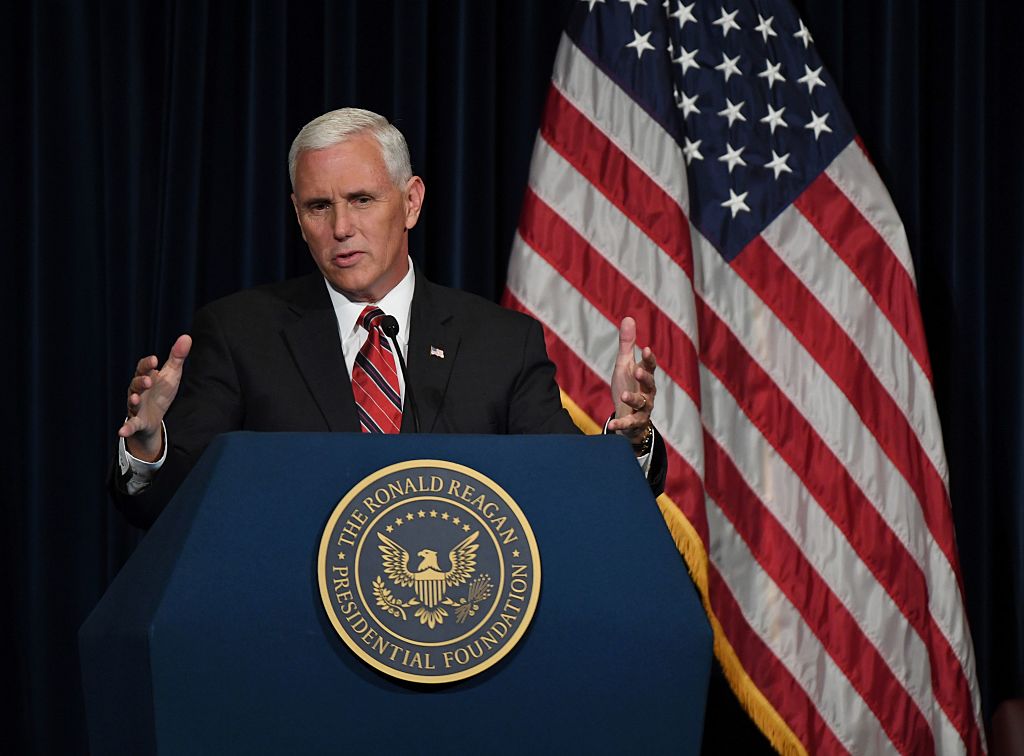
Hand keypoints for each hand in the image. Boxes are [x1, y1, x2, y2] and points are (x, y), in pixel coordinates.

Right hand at [118, 334, 191, 461]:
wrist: (154, 418)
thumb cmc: (161, 392)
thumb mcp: (171, 375)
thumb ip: (177, 357)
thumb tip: (186, 337)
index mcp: (146, 377)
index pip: (143, 368)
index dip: (147, 364)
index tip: (154, 360)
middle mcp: (137, 391)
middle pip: (135, 384)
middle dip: (141, 381)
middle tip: (149, 380)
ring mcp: (135, 406)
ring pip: (132, 402)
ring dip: (133, 400)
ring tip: (135, 399)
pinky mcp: (136, 422)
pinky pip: (130, 425)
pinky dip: (126, 428)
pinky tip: (121, 431)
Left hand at [607, 317, 656, 444]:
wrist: (627, 416)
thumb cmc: (628, 386)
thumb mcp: (625, 365)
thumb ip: (627, 345)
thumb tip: (629, 318)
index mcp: (645, 377)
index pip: (650, 366)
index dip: (649, 359)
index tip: (646, 349)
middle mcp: (648, 393)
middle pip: (650, 384)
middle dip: (645, 377)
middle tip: (637, 370)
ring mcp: (643, 409)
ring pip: (642, 404)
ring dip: (634, 398)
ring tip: (624, 395)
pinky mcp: (635, 423)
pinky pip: (629, 423)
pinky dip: (621, 424)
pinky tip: (611, 425)